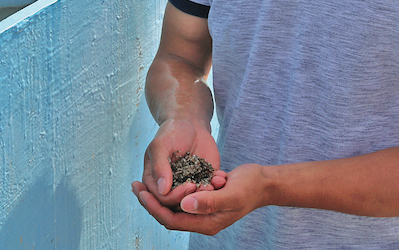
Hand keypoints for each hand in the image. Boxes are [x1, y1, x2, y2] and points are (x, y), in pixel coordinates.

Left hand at [133, 163, 264, 235]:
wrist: (263, 182)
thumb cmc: (250, 187)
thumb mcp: (231, 193)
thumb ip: (209, 201)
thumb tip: (184, 205)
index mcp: (206, 223)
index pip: (172, 220)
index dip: (154, 208)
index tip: (141, 193)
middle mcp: (201, 219)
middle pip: (168, 214)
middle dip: (151, 201)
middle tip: (135, 185)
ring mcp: (202, 210)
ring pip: (173, 205)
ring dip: (159, 194)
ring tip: (142, 180)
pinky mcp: (203, 198)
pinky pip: (182, 196)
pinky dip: (172, 187)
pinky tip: (162, 175)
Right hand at [135, 119, 220, 209]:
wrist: (190, 125)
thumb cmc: (171, 133)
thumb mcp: (160, 145)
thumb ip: (159, 166)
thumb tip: (161, 190)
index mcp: (154, 181)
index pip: (162, 199)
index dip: (175, 197)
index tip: (188, 186)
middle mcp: (169, 188)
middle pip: (178, 204)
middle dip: (191, 198)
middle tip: (203, 186)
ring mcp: (185, 186)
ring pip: (194, 200)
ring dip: (205, 195)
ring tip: (213, 185)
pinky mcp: (201, 182)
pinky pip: (207, 190)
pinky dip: (215, 187)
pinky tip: (220, 178)